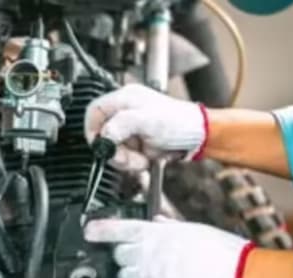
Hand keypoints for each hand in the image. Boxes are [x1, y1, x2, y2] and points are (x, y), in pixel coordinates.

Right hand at [84, 84, 208, 161]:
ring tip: (141, 158)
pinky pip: (124, 155)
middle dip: (114, 150)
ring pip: (112, 148)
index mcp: (124, 99)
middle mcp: (125, 112)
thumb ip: (121, 125)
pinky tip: (144, 159)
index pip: (93, 112)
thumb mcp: (147, 121)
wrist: (199, 136)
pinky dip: (132, 162)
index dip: (93, 130)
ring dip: (124, 159)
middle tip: (127, 157)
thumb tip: (104, 137)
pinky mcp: (137, 142)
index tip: (101, 146)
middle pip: (103, 135)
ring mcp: (131, 128)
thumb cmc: (180, 123)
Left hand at [84, 217, 253, 277]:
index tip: (89, 232)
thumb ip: (168, 226)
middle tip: (139, 261)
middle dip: (125, 259)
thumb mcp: (193, 229)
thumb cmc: (222, 250)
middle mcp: (148, 253)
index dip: (99, 230)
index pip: (117, 228)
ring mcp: (150, 277)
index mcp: (155, 232)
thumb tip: (156, 221)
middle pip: (118, 256)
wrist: (238, 275)